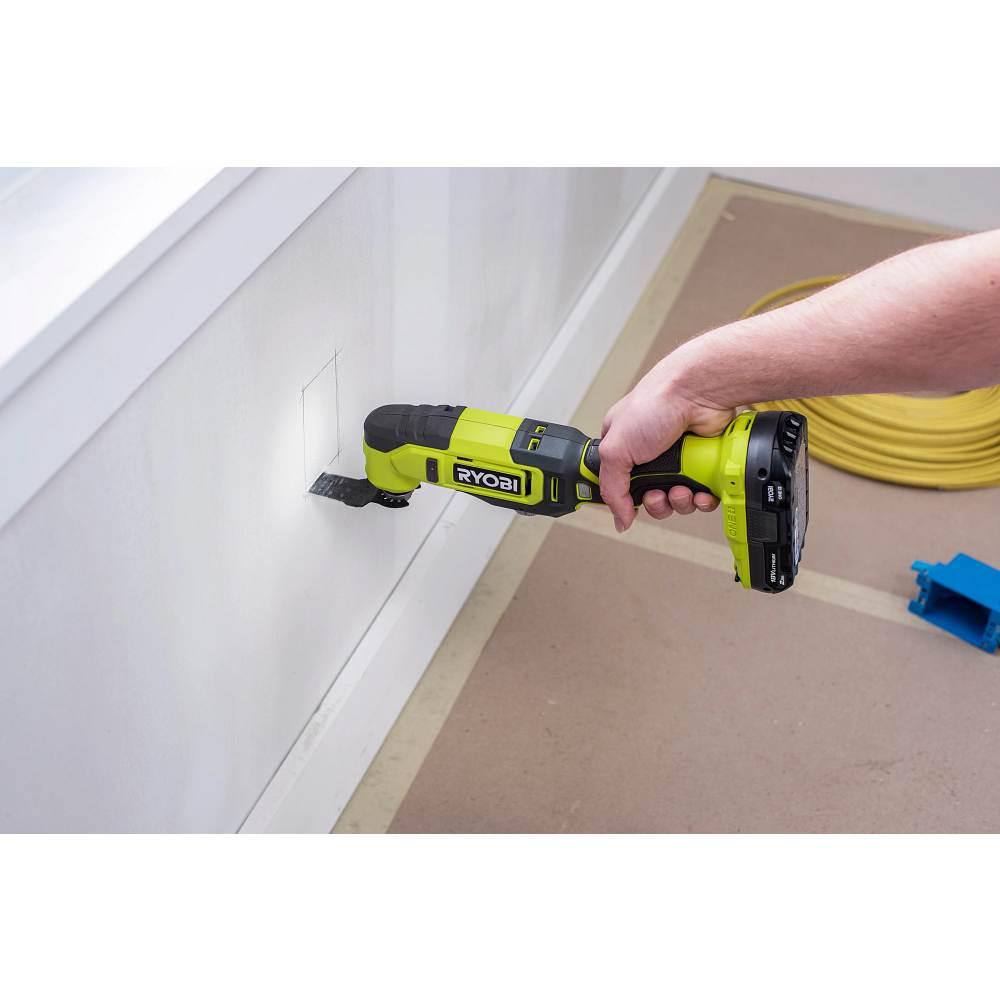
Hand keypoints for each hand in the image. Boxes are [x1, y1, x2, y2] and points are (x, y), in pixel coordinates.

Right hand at [598, 359, 736, 531]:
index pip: (619, 484)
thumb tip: (619, 519)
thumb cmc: (654, 403)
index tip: (629, 505)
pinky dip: (702, 499)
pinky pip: (703, 495)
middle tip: (658, 495)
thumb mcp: (615, 449)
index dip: (625, 499)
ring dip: (679, 502)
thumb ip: (611, 488)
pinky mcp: (704, 464)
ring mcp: (679, 460)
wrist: (697, 392)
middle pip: (650, 497)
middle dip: (655, 503)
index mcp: (624, 447)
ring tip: (681, 489)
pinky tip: (700, 493)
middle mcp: (651, 454)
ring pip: (677, 500)